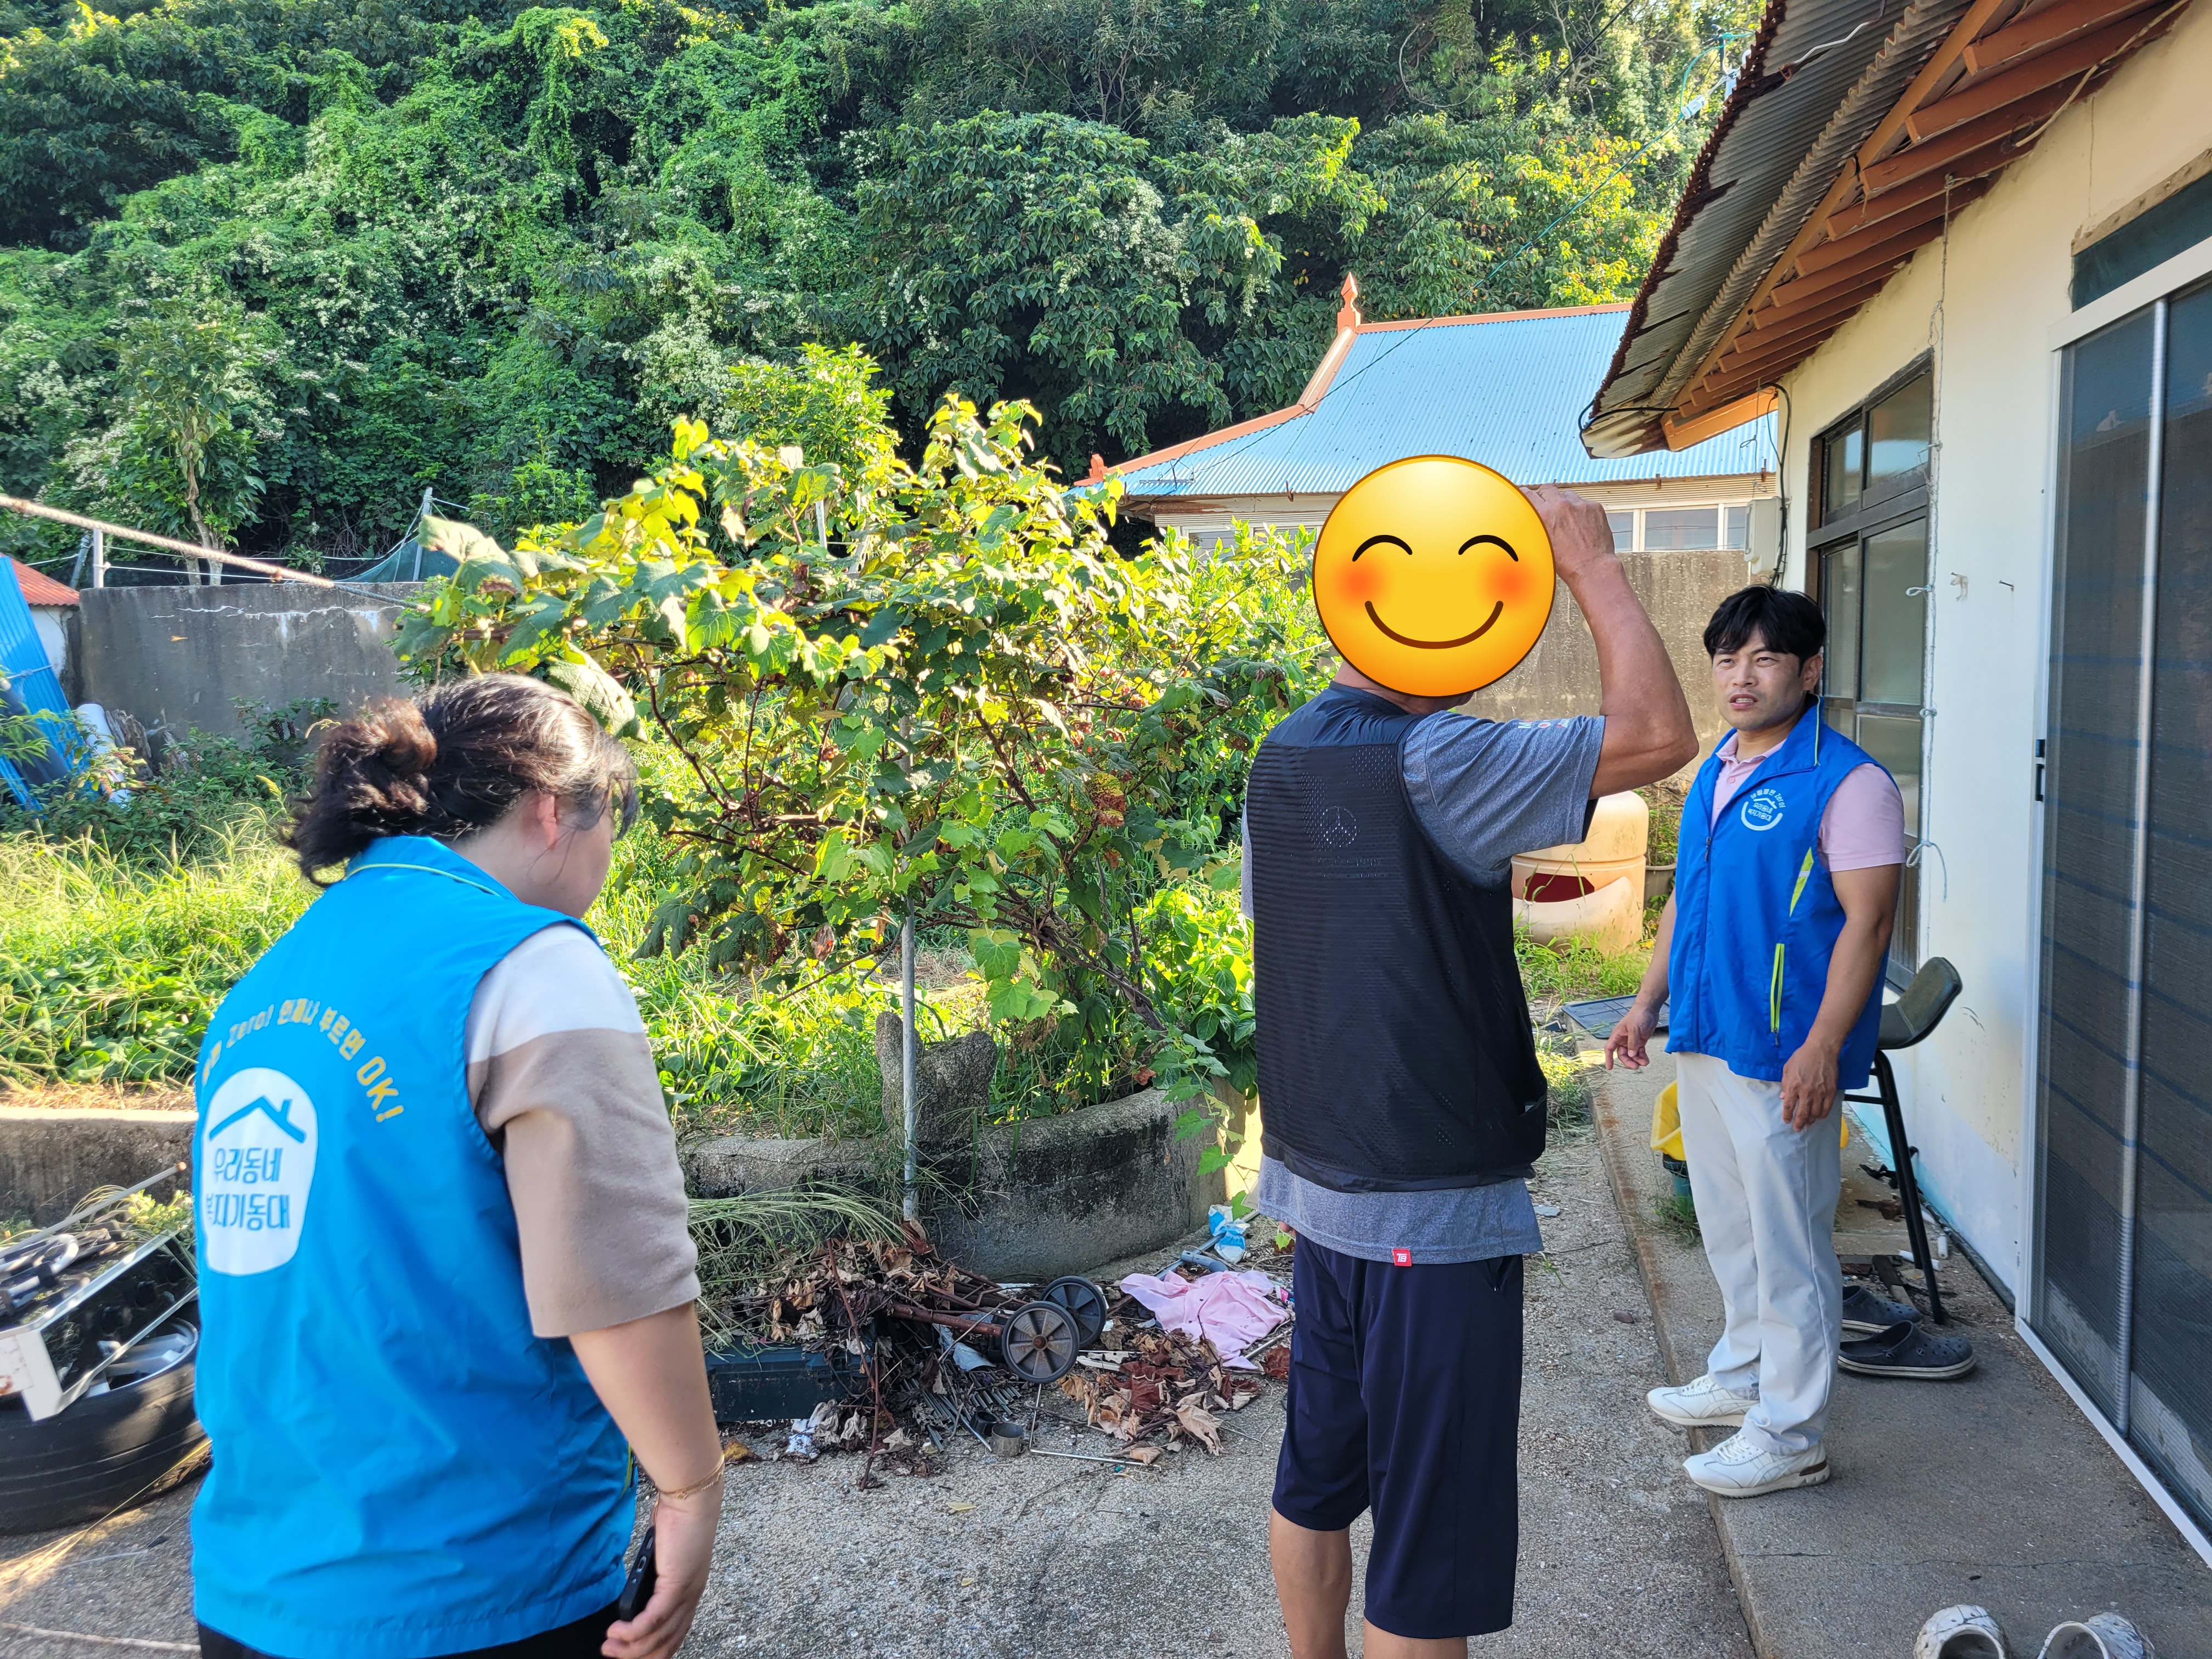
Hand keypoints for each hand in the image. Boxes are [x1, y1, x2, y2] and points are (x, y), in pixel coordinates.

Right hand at [603, 1486, 720, 1658]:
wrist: (691, 1498)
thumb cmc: (678, 1519)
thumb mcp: (664, 1555)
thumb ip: (654, 1576)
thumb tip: (635, 1593)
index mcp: (690, 1591)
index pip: (676, 1634)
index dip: (654, 1650)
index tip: (631, 1652)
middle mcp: (692, 1597)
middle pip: (667, 1643)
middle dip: (638, 1655)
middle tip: (613, 1653)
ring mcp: (686, 1593)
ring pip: (658, 1636)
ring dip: (629, 1647)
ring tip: (608, 1646)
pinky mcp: (676, 1585)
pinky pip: (653, 1619)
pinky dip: (632, 1631)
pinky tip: (616, 1631)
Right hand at [1523, 484, 1618, 589]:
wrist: (1592, 567)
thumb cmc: (1567, 563)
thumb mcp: (1541, 544)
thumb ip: (1535, 527)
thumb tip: (1530, 519)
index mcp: (1544, 515)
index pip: (1528, 494)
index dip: (1526, 494)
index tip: (1527, 496)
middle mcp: (1561, 506)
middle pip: (1547, 488)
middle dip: (1545, 496)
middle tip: (1547, 505)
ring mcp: (1580, 505)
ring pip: (1566, 494)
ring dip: (1564, 502)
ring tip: (1566, 517)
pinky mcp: (1594, 507)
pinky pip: (1583, 502)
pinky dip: (1580, 510)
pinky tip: (1581, 524)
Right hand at [1604, 1001, 1658, 1069]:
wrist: (1649, 1009)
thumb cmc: (1638, 1015)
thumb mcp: (1634, 1029)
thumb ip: (1632, 1042)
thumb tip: (1631, 1054)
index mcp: (1618, 1035)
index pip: (1610, 1048)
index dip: (1608, 1058)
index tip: (1609, 1067)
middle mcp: (1623, 1039)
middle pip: (1623, 1054)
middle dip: (1629, 1061)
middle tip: (1636, 1066)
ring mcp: (1632, 1040)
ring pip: (1632, 1054)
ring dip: (1637, 1060)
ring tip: (1645, 1063)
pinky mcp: (1640, 1040)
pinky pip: (1639, 1052)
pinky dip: (1642, 1057)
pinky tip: (1646, 1060)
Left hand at [1780, 1038, 1839, 1129]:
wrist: (1821, 1050)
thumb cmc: (1802, 1057)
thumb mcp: (1787, 1068)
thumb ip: (1785, 1084)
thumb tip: (1783, 1097)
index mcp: (1793, 1086)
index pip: (1788, 1106)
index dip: (1787, 1115)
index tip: (1786, 1121)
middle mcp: (1806, 1092)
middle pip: (1802, 1113)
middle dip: (1799, 1123)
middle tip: (1797, 1129)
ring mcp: (1819, 1093)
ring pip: (1815, 1113)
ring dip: (1810, 1120)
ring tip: (1808, 1123)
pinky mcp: (1831, 1091)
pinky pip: (1827, 1108)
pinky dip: (1822, 1115)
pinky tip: (1819, 1117)